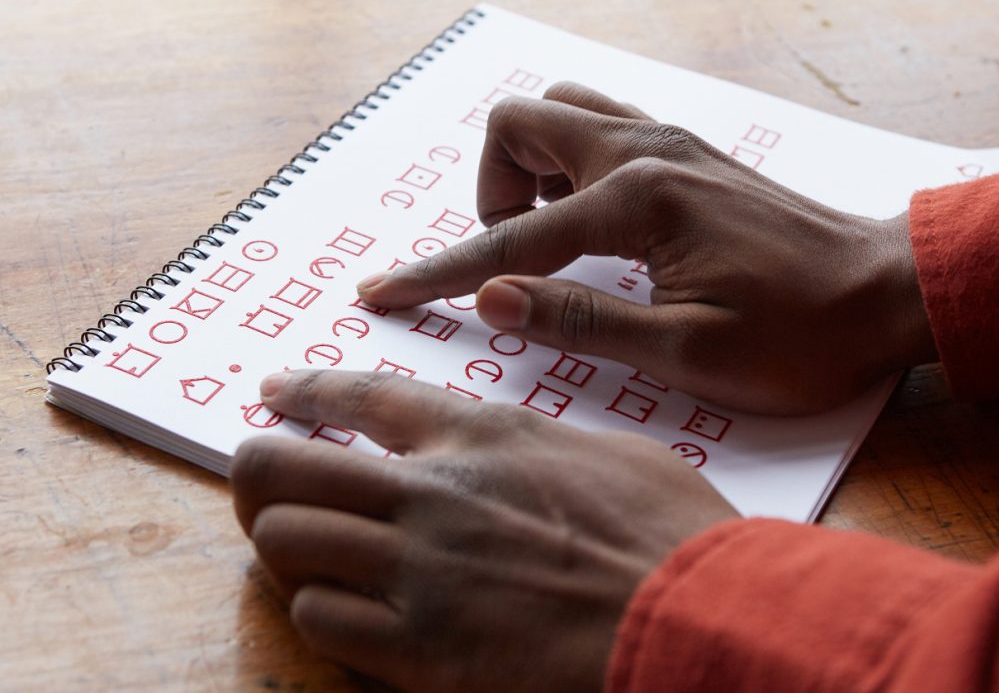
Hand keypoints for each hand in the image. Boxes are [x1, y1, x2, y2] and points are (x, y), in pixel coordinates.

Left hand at [231, 370, 736, 691]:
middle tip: (266, 484)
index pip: (362, 396)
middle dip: (259, 473)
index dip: (306, 392)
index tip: (275, 395)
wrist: (696, 619)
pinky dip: (324, 610)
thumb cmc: (670, 532)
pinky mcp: (418, 650)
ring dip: (289, 546)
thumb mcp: (602, 454)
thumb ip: (533, 446)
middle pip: (284, 467)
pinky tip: (353, 611)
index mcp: (482, 435)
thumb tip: (505, 450)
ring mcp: (417, 570)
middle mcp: (432, 492)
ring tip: (310, 551)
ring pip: (284, 540)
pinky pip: (321, 618)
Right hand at [356, 83, 937, 413]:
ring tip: (550, 239)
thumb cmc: (799, 334)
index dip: (439, 274)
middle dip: (491, 193)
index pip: (509, 241)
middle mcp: (645, 152)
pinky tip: (589, 221)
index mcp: (638, 202)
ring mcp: (667, 141)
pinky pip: (598, 125)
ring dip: (529, 168)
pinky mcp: (684, 151)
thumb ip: (580, 322)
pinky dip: (567, 163)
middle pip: (519, 123)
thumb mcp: (686, 351)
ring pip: (559, 110)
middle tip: (517, 259)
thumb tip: (493, 301)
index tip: (383, 292)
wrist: (883, 293)